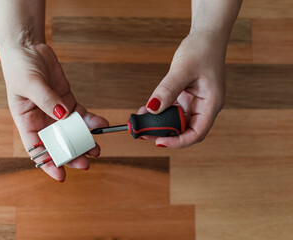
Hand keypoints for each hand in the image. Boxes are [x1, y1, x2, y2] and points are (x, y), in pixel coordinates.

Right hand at [0, 43, 108, 181]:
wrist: (29, 48)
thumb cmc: (19, 67)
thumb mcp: (29, 84)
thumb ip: (46, 100)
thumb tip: (63, 116)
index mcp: (27, 121)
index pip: (37, 149)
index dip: (48, 163)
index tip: (61, 175)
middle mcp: (42, 120)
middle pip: (58, 143)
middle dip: (72, 154)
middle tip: (85, 162)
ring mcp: (57, 112)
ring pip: (72, 132)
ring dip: (84, 141)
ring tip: (96, 149)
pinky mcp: (68, 102)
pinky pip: (81, 115)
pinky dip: (91, 121)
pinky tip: (100, 124)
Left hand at [141, 32, 225, 147]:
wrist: (206, 37)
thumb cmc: (201, 50)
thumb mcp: (183, 69)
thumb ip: (168, 90)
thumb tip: (152, 108)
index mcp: (211, 104)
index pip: (196, 133)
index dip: (178, 142)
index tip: (159, 142)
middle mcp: (204, 107)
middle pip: (185, 130)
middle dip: (164, 133)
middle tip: (143, 131)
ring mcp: (196, 103)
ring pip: (177, 121)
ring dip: (159, 123)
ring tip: (141, 121)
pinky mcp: (187, 97)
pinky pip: (173, 110)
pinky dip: (160, 112)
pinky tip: (147, 110)